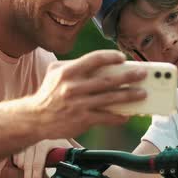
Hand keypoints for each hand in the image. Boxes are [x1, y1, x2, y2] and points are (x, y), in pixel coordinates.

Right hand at [13, 139, 72, 177]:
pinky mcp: (21, 144)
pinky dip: (19, 167)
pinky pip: (15, 159)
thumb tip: (69, 177)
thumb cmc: (63, 146)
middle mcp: (34, 141)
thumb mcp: (68, 152)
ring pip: (20, 163)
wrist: (56, 133)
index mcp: (46, 143)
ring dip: (24, 174)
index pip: (38, 163)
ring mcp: (27, 142)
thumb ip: (69, 163)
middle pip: (26, 165)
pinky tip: (27, 170)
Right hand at [30, 50, 146, 138]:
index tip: (123, 58)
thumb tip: (100, 63)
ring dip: (129, 96)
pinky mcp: (82, 119)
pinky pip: (106, 117)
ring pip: (110, 99)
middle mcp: (73, 87)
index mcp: (67, 72)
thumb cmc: (48, 93)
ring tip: (142, 93)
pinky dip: (119, 116)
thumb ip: (73, 65)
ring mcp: (79, 104)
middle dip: (128, 76)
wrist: (35, 118)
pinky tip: (128, 114)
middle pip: (107, 80)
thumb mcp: (54, 72)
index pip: (94, 59)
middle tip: (142, 74)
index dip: (111, 57)